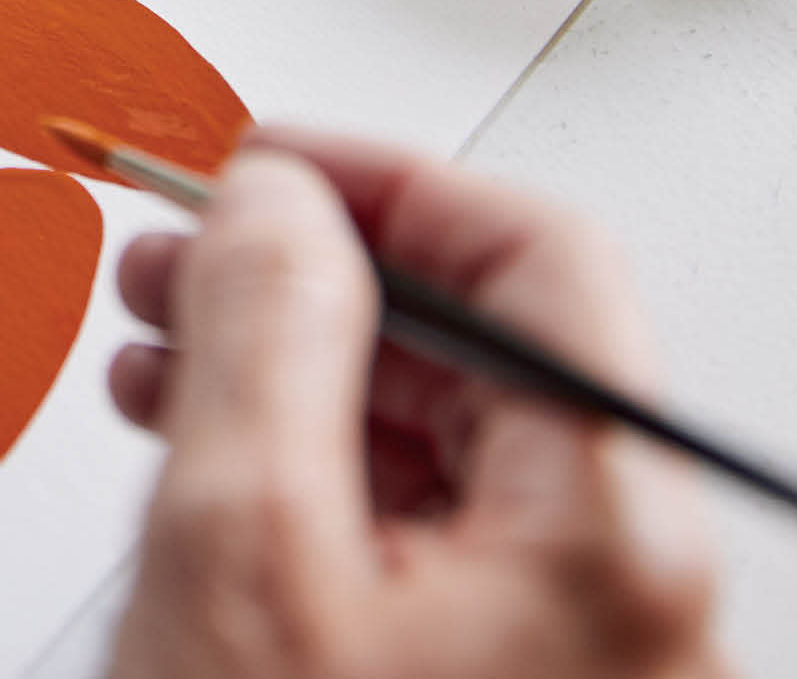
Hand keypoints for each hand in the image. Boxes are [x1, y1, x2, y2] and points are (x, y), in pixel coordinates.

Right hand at [106, 127, 726, 678]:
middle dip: (312, 280)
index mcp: (613, 541)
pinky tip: (207, 456)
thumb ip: (265, 338)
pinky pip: (425, 531)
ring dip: (295, 373)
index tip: (269, 166)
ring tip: (165, 352)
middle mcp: (631, 590)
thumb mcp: (241, 550)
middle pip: (489, 351)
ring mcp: (577, 646)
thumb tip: (280, 200)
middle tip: (186, 255)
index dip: (387, 186)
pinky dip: (315, 474)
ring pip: (446, 442)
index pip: (542, 262)